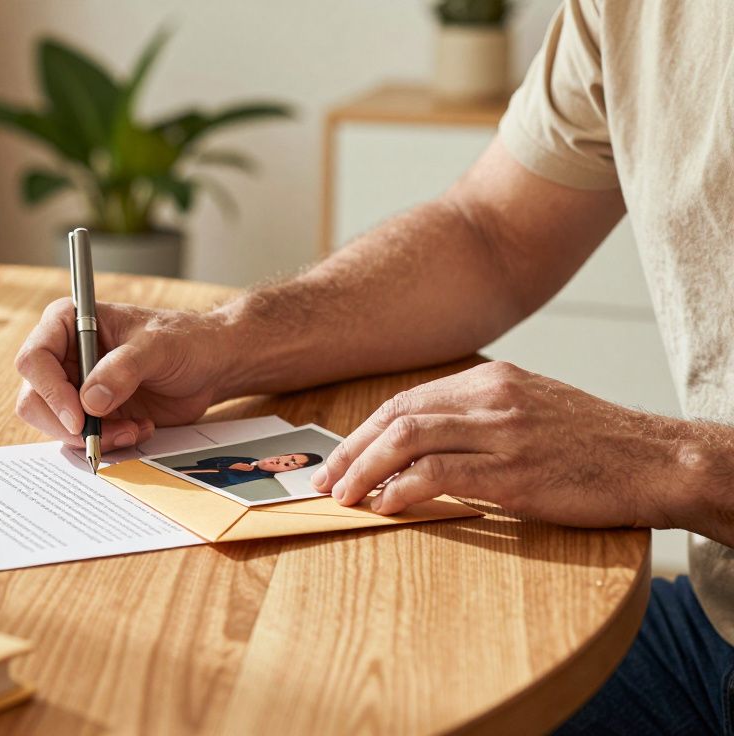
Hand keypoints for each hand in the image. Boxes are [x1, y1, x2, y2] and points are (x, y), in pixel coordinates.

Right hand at [15, 298, 233, 449]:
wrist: (209, 364)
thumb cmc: (185, 340)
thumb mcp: (158, 347)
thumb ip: (124, 369)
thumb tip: (90, 401)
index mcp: (68, 323)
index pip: (35, 359)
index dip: (50, 391)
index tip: (79, 417)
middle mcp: (64, 355)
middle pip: (34, 398)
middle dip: (66, 424)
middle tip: (98, 436)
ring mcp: (75, 386)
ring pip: (55, 424)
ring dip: (92, 437)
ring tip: (132, 428)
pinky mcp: (91, 413)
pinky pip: (81, 438)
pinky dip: (107, 442)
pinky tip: (138, 428)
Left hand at [309, 361, 701, 529]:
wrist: (657, 460)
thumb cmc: (595, 445)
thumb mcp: (533, 410)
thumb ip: (482, 418)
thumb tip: (427, 445)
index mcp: (492, 378)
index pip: (407, 400)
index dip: (365, 431)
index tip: (339, 457)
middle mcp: (491, 396)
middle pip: (396, 415)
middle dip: (351, 449)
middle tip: (325, 480)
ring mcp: (502, 431)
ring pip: (407, 439)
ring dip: (364, 470)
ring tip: (343, 497)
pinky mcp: (514, 471)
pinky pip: (437, 474)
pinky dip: (400, 490)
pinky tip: (383, 507)